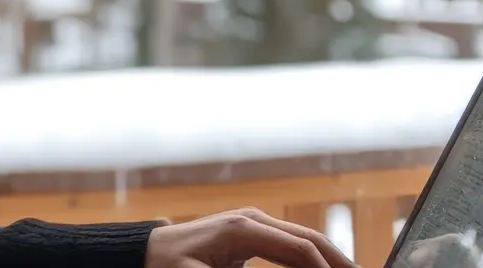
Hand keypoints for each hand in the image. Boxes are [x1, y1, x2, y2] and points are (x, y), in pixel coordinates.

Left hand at [145, 207, 361, 267]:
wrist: (144, 252)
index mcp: (244, 228)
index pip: (301, 248)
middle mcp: (253, 220)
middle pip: (310, 239)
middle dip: (338, 262)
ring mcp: (253, 224)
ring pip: (303, 241)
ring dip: (328, 260)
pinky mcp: (250, 234)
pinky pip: (289, 247)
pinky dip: (309, 260)